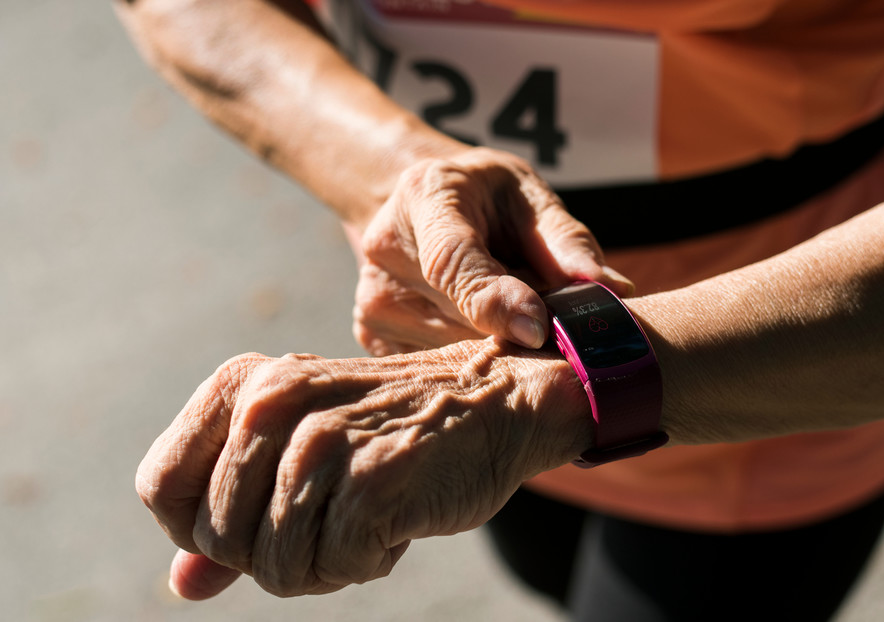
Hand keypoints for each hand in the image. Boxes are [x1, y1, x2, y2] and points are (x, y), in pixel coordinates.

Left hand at [136, 341, 589, 598]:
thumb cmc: (393, 432)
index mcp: (244, 384)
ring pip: (272, 566)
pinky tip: (395, 524)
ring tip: (364, 520)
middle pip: (218, 540)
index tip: (261, 521)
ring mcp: (323, 440)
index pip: (162, 489)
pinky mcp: (373, 480)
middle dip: (273, 556)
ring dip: (322, 566)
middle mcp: (273, 401)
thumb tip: (181, 587)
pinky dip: (364, 565)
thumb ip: (233, 513)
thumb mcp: (303, 451)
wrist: (498, 403)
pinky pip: (333, 569)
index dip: (204, 529)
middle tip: (331, 522)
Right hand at [350, 147, 632, 355]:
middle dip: (517, 326)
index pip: (454, 260)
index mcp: (426, 197)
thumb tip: (613, 291)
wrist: (416, 202)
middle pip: (461, 315)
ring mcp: (373, 300)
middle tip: (551, 317)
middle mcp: (387, 249)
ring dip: (497, 345)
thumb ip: (567, 241)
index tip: (539, 329)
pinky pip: (440, 368)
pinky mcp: (373, 338)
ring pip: (454, 350)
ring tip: (509, 311)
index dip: (496, 300)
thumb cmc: (485, 197)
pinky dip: (473, 358)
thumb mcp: (529, 196)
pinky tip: (481, 331)